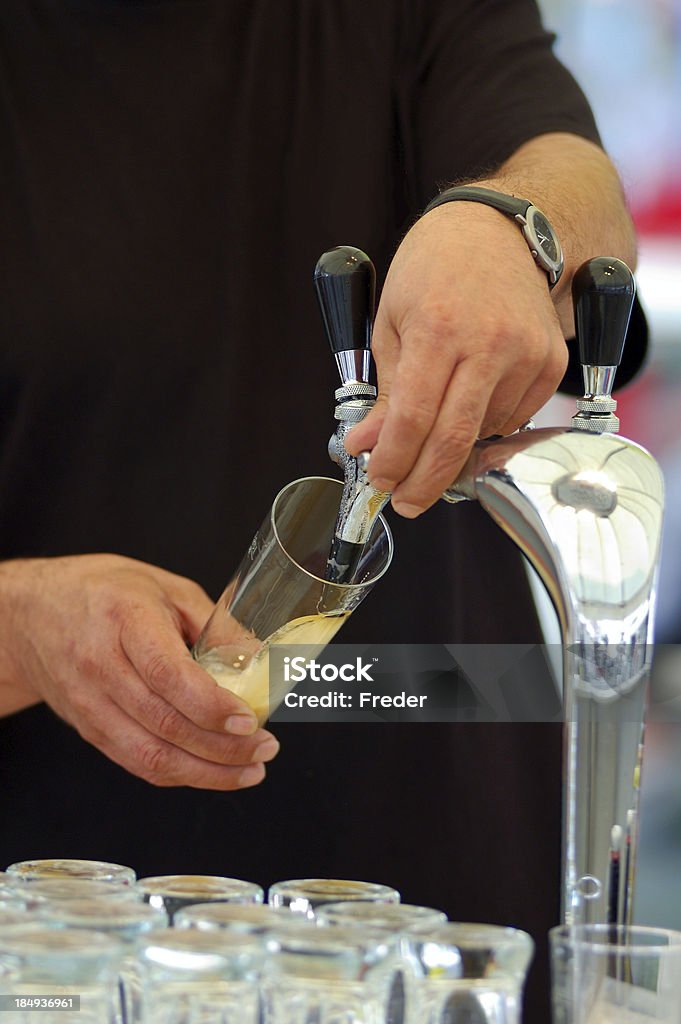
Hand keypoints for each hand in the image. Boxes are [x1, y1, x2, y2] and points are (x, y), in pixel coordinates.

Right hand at [0, 554, 279, 789]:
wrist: (31, 614)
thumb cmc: (103, 592)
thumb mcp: (165, 586)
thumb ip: (214, 622)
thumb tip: (259, 659)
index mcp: (126, 619)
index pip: (168, 674)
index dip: (211, 705)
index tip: (249, 719)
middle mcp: (101, 665)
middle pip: (164, 723)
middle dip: (223, 747)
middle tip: (265, 748)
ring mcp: (90, 703)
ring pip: (150, 756)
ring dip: (207, 772)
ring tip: (249, 770)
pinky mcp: (88, 729)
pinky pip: (136, 763)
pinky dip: (179, 774)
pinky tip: (212, 772)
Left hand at [345, 201, 567, 515]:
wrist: (502, 230)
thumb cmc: (437, 267)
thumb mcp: (393, 320)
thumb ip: (386, 391)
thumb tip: (368, 445)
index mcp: (439, 329)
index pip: (414, 419)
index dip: (394, 461)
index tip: (379, 481)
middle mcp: (489, 344)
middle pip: (455, 440)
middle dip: (424, 482)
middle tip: (405, 501)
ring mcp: (527, 355)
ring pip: (484, 433)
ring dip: (453, 446)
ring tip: (436, 424)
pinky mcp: (551, 364)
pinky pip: (514, 420)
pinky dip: (486, 425)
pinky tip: (471, 399)